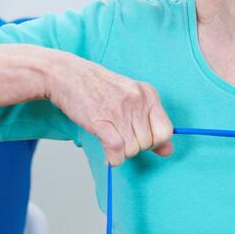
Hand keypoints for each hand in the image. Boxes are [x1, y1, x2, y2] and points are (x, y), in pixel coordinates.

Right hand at [43, 54, 172, 165]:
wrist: (66, 74)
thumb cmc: (97, 88)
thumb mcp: (130, 98)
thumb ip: (151, 123)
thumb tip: (168, 151)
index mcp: (148, 94)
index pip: (166, 131)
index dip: (155, 142)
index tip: (140, 138)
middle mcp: (138, 101)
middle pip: (148, 143)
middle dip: (134, 147)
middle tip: (119, 135)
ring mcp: (120, 110)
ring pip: (132, 150)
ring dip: (121, 152)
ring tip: (109, 137)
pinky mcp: (102, 121)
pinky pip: (118, 152)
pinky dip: (114, 158)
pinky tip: (108, 153)